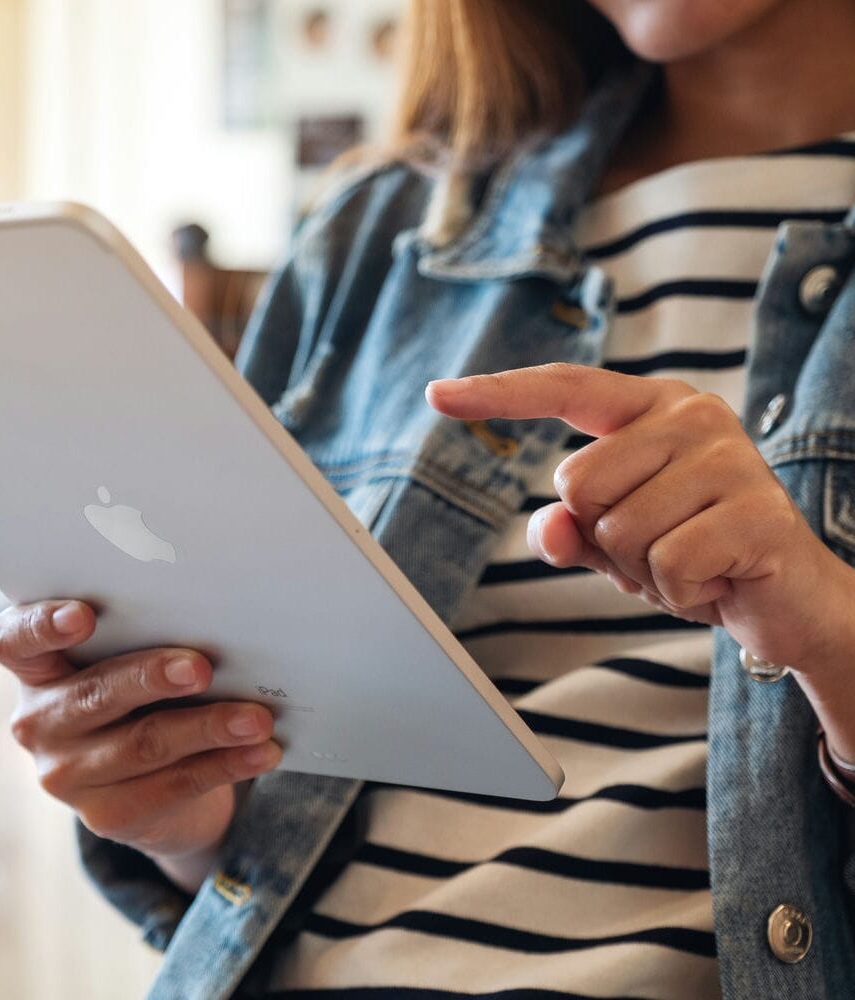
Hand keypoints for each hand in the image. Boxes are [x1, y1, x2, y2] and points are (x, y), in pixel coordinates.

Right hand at [0, 600, 281, 887]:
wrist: (150, 779)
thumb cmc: (142, 690)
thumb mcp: (131, 658)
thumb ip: (147, 635)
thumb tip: (216, 614)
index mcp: (36, 668)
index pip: (14, 641)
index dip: (43, 626)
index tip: (83, 615)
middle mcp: (39, 722)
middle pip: (93, 694)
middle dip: (151, 677)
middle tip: (200, 667)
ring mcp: (68, 775)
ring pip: (143, 744)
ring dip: (208, 727)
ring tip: (256, 718)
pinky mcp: (109, 815)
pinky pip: (175, 785)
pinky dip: (226, 764)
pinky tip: (261, 751)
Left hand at [427, 363, 853, 672]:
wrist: (786, 598)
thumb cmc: (692, 554)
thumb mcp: (614, 543)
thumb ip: (570, 530)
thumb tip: (549, 526)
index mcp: (650, 409)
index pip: (563, 388)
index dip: (497, 393)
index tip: (435, 394)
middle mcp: (691, 416)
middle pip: (577, 484)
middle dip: (604, 537)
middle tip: (660, 546)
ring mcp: (729, 458)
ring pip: (617, 531)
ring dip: (642, 572)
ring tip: (691, 562)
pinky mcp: (755, 511)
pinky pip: (665, 567)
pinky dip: (679, 594)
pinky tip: (716, 581)